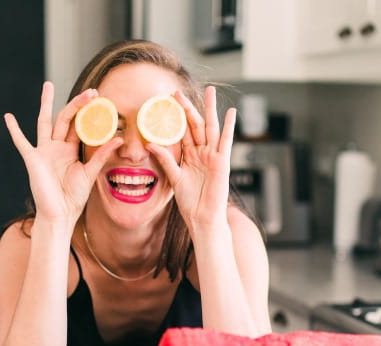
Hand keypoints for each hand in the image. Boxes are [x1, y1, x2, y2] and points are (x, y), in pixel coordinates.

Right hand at [4, 82, 122, 226]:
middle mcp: (56, 147)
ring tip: (48, 85)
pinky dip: (14, 130)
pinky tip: (8, 117)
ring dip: (46, 104)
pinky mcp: (33, 159)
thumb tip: (119, 138)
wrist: (60, 214)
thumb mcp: (90, 173)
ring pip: (45, 122)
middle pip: (65, 118)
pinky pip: (21, 142)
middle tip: (90, 91)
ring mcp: (44, 151)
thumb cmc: (73, 197)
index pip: (79, 126)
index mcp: (70, 150)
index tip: (99, 99)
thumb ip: (102, 154)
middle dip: (76, 104)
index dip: (88, 113)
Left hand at [147, 86, 236, 234]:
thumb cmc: (190, 202)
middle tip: (178, 92)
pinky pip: (226, 141)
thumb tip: (149, 144)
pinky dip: (229, 126)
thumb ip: (165, 160)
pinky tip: (231, 112)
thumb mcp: (174, 178)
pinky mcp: (222, 161)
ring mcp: (213, 156)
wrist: (203, 217)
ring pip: (210, 128)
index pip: (181, 132)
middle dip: (188, 108)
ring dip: (210, 109)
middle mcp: (201, 153)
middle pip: (195, 125)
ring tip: (210, 92)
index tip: (166, 102)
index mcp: (189, 156)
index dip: (175, 118)